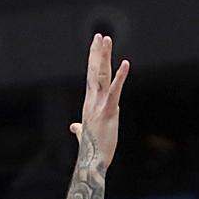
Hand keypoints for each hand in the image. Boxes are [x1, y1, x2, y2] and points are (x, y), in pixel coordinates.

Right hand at [69, 34, 128, 173]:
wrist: (92, 163)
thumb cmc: (91, 150)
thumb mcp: (84, 135)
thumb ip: (79, 129)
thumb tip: (74, 127)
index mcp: (89, 104)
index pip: (91, 77)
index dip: (93, 60)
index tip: (95, 45)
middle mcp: (92, 101)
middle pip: (95, 72)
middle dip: (97, 53)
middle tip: (100, 36)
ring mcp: (100, 106)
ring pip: (103, 76)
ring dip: (105, 57)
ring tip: (107, 40)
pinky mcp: (109, 113)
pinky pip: (115, 91)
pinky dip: (120, 77)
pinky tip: (125, 63)